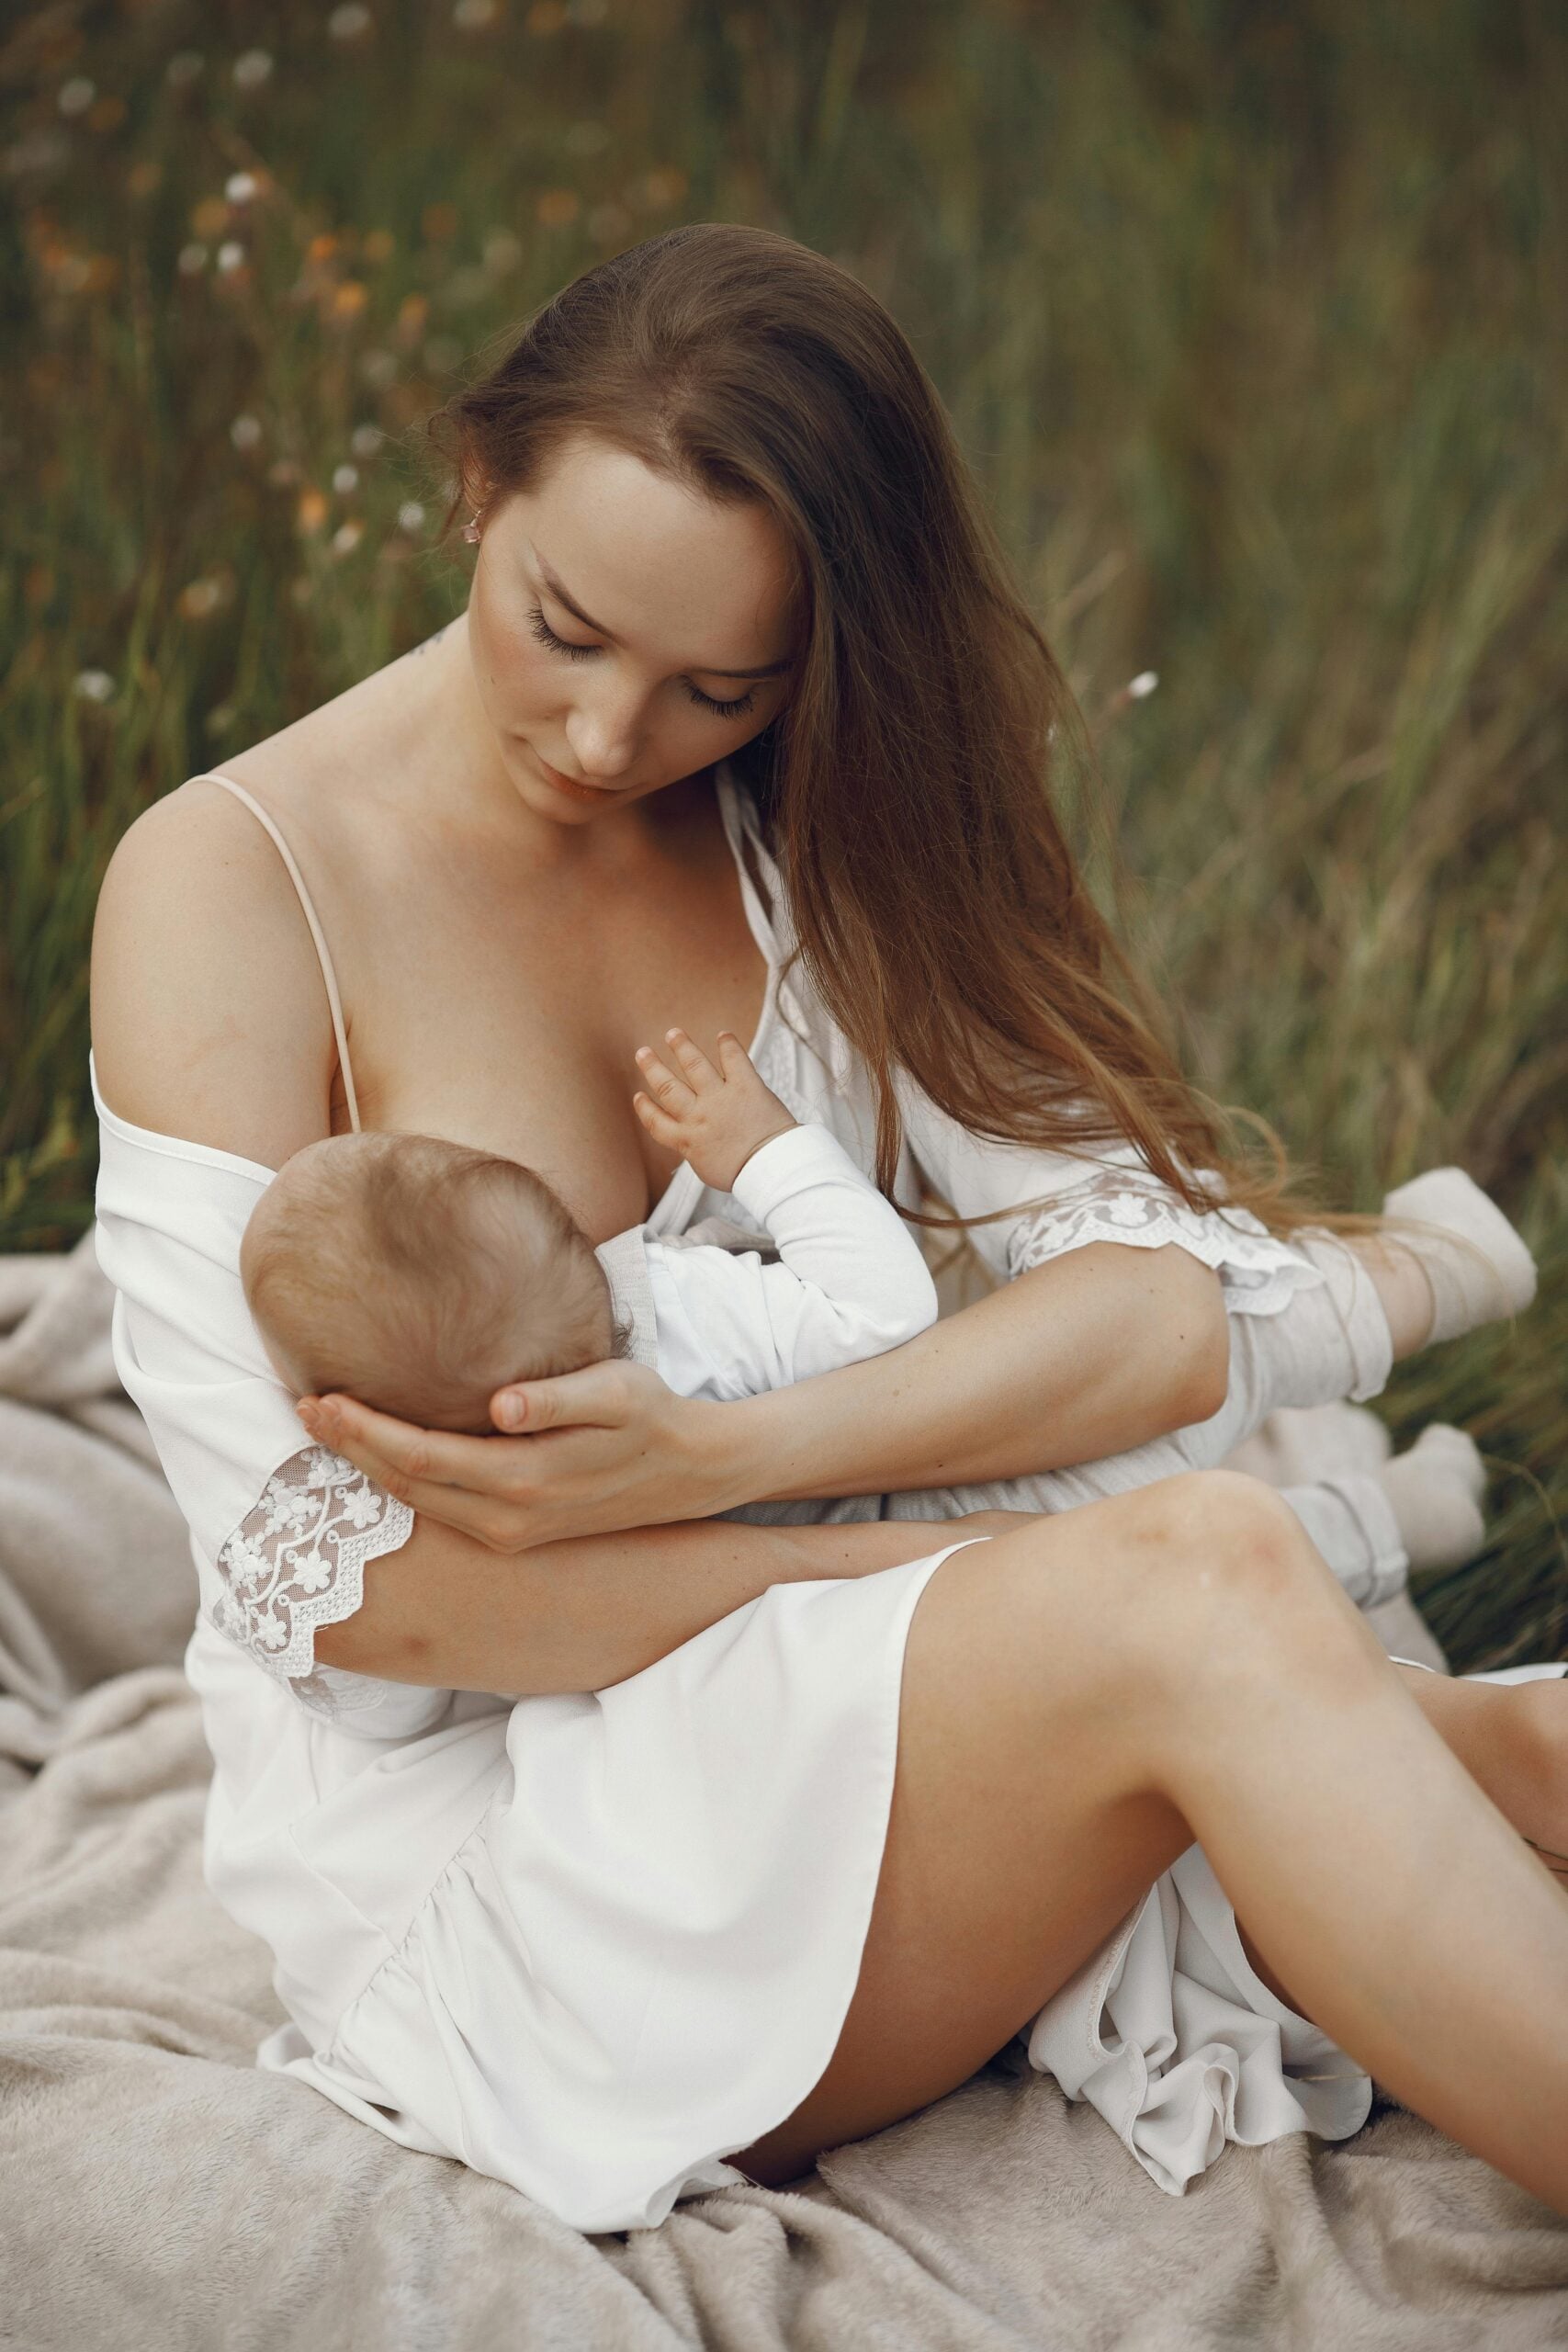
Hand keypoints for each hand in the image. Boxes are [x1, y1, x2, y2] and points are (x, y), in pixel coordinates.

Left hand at [296, 1360, 737, 1551]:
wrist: (692, 1474)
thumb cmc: (651, 1418)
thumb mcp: (617, 1394)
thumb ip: (558, 1398)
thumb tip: (503, 1404)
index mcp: (522, 1481)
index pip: (417, 1457)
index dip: (363, 1431)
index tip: (320, 1398)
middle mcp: (506, 1519)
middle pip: (404, 1485)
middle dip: (348, 1448)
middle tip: (302, 1406)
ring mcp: (509, 1533)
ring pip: (416, 1502)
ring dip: (367, 1466)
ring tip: (328, 1427)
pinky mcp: (515, 1532)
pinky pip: (438, 1510)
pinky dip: (399, 1482)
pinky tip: (381, 1456)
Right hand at [632, 1027, 796, 1193]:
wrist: (770, 1168)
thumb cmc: (744, 1174)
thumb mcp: (708, 1170)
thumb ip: (698, 1153)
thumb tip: (695, 1148)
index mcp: (687, 1140)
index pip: (656, 1122)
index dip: (645, 1108)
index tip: (639, 1096)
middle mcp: (698, 1116)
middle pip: (668, 1087)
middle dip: (652, 1068)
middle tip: (643, 1052)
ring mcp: (720, 1098)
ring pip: (695, 1067)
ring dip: (682, 1048)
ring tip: (673, 1034)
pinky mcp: (745, 1086)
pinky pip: (734, 1060)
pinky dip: (728, 1045)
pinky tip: (722, 1035)